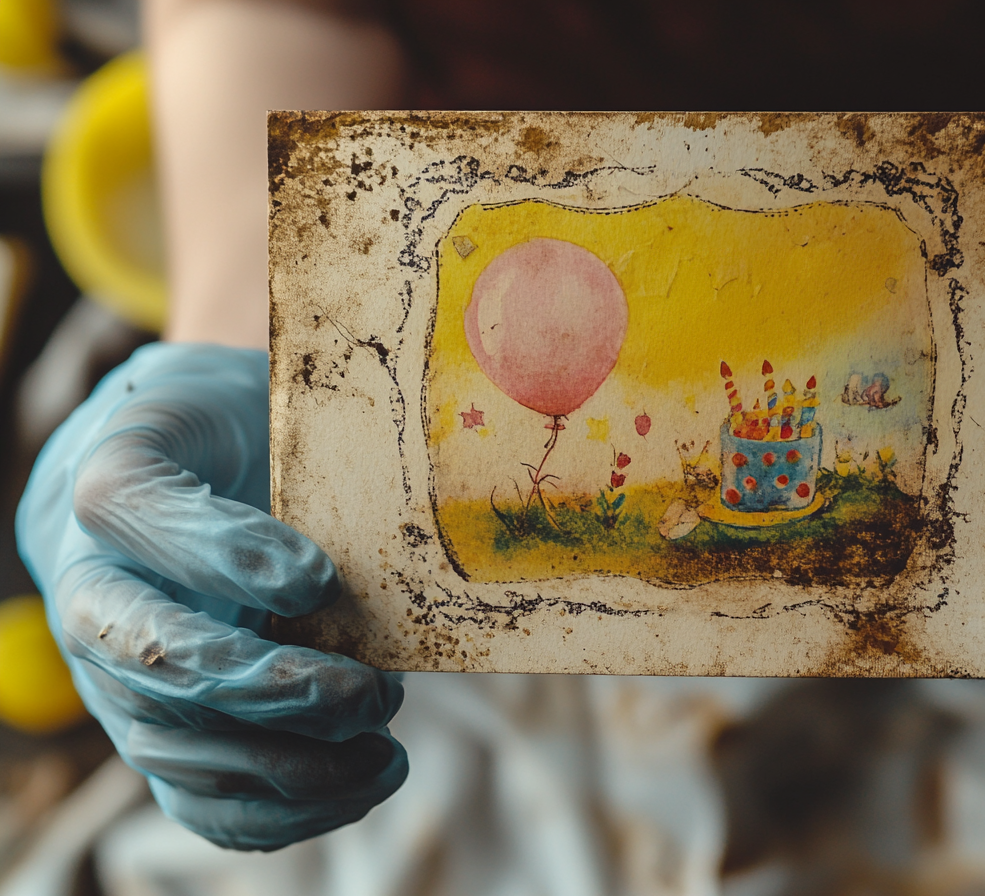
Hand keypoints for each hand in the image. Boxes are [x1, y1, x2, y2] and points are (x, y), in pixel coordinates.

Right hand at [18, 344, 406, 849]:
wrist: (195, 466)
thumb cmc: (242, 427)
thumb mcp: (264, 396)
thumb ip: (303, 441)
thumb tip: (384, 535)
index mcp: (114, 478)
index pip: (132, 506)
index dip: (221, 552)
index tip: (319, 581)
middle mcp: (94, 582)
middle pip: (147, 653)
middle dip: (265, 688)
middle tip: (368, 693)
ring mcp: (115, 668)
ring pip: (167, 741)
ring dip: (282, 764)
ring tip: (381, 753)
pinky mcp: (159, 724)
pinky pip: (193, 794)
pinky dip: (277, 813)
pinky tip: (358, 786)